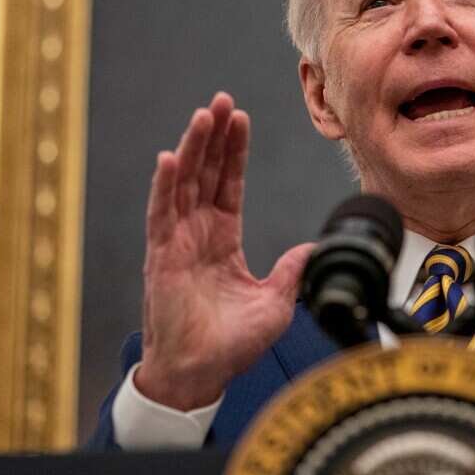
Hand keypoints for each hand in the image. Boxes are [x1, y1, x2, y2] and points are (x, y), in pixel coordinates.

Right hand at [135, 92, 313, 409]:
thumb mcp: (276, 303)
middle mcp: (197, 233)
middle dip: (214, 136)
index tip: (240, 118)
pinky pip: (161, 214)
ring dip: (192, 148)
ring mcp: (176, 242)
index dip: (235, 151)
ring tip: (202, 114)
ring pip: (183, 184)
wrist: (199, 374)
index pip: (229, 184)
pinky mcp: (161, 257)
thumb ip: (292, 271)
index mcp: (223, 239)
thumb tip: (313, 247)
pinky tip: (170, 157)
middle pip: (205, 173)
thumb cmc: (230, 344)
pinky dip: (165, 185)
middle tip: (221, 99)